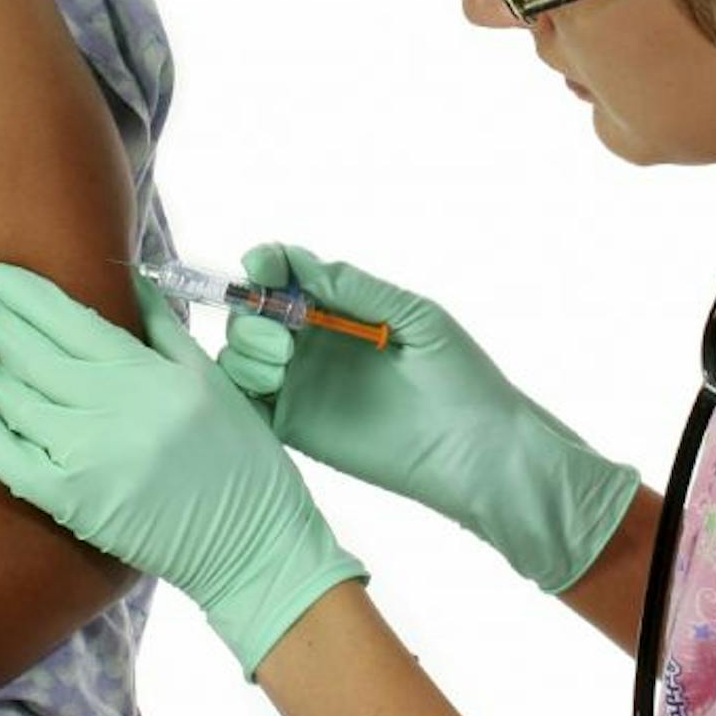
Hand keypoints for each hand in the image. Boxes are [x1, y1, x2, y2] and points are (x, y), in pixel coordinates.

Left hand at [0, 263, 366, 675]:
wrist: (252, 543)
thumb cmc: (239, 455)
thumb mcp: (211, 378)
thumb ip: (163, 328)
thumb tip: (127, 278)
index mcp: (154, 377)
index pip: (75, 322)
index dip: (31, 295)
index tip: (0, 274)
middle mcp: (118, 414)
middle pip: (40, 358)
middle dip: (3, 324)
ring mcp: (92, 463)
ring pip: (23, 405)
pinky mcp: (76, 506)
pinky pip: (14, 464)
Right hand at [219, 243, 640, 592]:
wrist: (477, 452)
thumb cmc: (460, 378)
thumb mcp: (414, 317)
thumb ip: (356, 289)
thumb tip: (299, 263)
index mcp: (342, 308)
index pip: (286, 274)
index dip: (267, 264)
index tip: (262, 266)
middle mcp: (314, 342)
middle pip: (253, 313)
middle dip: (254, 311)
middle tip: (286, 332)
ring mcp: (301, 384)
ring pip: (241, 355)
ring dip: (245, 348)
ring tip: (282, 361)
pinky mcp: (294, 427)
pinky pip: (246, 404)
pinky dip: (237, 390)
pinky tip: (269, 385)